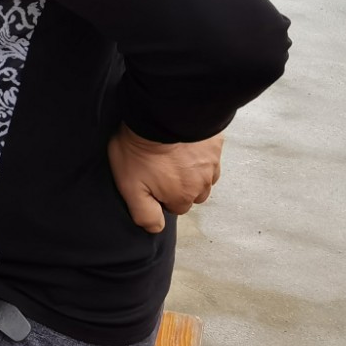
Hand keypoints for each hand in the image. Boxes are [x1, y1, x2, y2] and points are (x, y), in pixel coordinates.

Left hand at [107, 125, 223, 232]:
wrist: (159, 117)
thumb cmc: (141, 151)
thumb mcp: (130, 187)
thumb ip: (144, 213)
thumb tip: (155, 228)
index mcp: (183, 196)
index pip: (176, 207)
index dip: (162, 196)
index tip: (151, 181)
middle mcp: (203, 183)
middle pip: (193, 193)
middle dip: (180, 185)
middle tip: (161, 167)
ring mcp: (212, 162)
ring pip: (204, 175)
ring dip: (192, 169)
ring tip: (173, 155)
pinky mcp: (215, 143)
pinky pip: (210, 153)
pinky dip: (200, 152)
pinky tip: (185, 143)